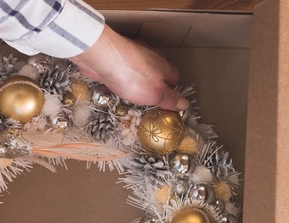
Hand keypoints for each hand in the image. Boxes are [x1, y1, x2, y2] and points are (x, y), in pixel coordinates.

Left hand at [70, 25, 188, 110]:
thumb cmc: (132, 77)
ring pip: (140, 68)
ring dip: (137, 79)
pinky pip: (124, 66)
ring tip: (130, 93)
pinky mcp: (117, 53)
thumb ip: (169, 99)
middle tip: (146, 100)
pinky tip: (115, 83)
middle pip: (158, 72)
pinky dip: (122, 75)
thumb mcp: (155, 94)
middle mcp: (152, 55)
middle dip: (154, 85)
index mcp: (164, 65)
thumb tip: (185, 104)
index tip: (164, 103)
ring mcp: (134, 52)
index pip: (175, 79)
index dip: (171, 91)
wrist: (102, 57)